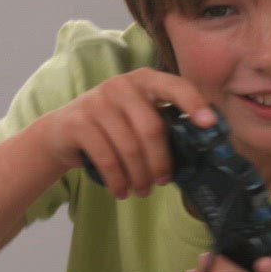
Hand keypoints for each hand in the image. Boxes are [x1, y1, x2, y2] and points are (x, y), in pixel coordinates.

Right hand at [24, 68, 214, 198]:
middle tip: (163, 183)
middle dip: (161, 162)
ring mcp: (96, 101)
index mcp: (144, 80)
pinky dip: (118, 180)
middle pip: (152, 128)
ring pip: (130, 147)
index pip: (175, 86)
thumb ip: (165, 123)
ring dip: (139, 176)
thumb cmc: (112, 127)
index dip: (194, 103)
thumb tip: (201, 149)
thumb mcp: (138, 117)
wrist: (60, 132)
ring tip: (143, 191)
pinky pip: (107, 158)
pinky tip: (121, 191)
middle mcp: (120, 85)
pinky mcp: (77, 122)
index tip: (210, 124)